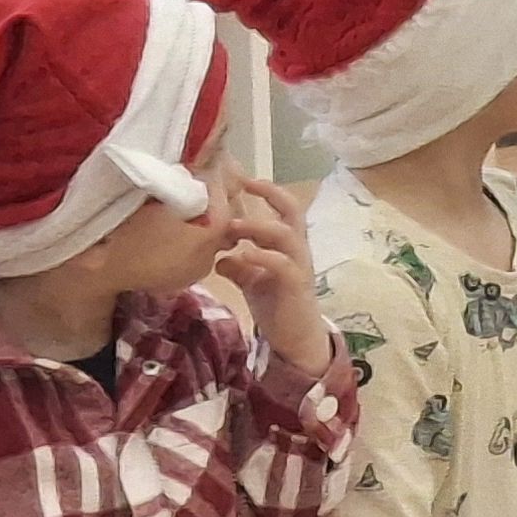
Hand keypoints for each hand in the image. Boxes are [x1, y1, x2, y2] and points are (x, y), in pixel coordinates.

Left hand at [208, 172, 326, 364]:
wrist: (296, 338)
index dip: (266, 190)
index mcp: (288, 245)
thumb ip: (237, 264)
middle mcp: (297, 250)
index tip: (241, 178)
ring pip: (286, 234)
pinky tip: (240, 256)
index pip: (284, 208)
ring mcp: (298, 266)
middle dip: (271, 195)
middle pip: (292, 212)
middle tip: (244, 184)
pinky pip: (282, 264)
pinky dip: (261, 256)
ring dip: (259, 226)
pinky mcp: (295, 285)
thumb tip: (217, 254)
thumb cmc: (277, 305)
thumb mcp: (251, 280)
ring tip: (234, 225)